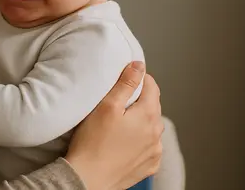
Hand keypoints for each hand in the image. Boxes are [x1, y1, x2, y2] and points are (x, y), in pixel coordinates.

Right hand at [65, 61, 162, 189]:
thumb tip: (139, 66)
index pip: (152, 86)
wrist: (88, 178)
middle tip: (117, 101)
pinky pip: (149, 146)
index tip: (125, 78)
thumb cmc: (93, 142)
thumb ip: (126, 83)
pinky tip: (123, 141)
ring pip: (151, 127)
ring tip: (118, 123)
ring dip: (140, 121)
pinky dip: (140, 140)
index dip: (138, 78)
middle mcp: (156, 134)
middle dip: (139, 100)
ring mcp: (154, 152)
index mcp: (149, 115)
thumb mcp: (107, 105)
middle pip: (153, 106)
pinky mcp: (148, 166)